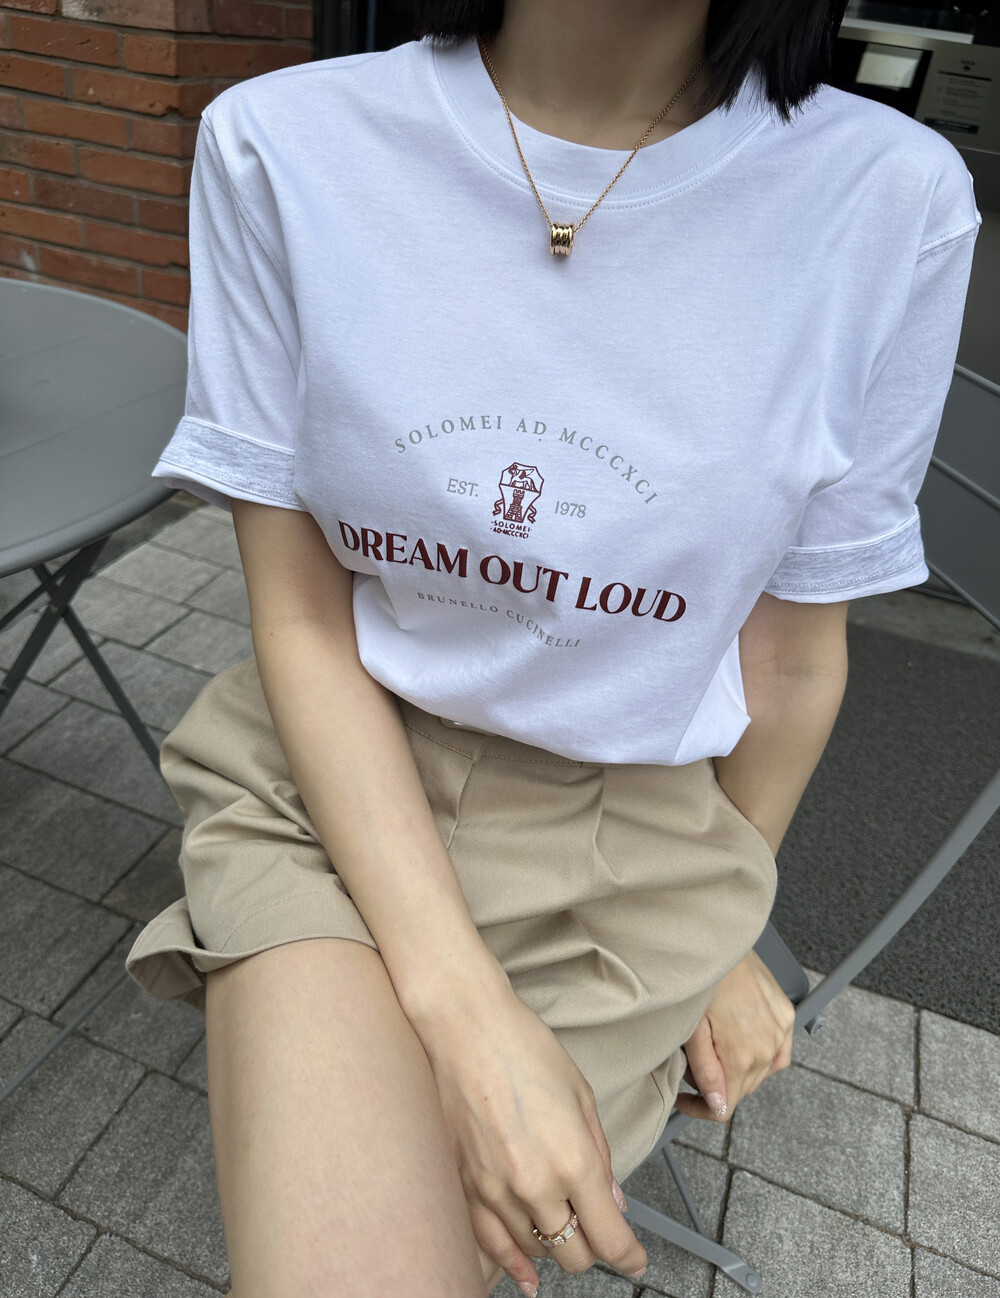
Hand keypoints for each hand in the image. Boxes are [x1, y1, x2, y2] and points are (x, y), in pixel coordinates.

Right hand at [416, 981, 644, 1293]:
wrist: (465, 1028)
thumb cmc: (524, 1048)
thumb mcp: (581, 1094)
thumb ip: (600, 1154)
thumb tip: (613, 1200)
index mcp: (573, 1160)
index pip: (609, 1238)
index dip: (629, 1257)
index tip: (636, 1259)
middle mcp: (535, 1185)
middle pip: (574, 1254)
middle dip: (594, 1249)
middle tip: (600, 1232)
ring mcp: (495, 1190)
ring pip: (535, 1251)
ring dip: (556, 1246)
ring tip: (565, 1230)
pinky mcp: (465, 1185)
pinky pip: (491, 1243)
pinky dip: (512, 1264)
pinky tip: (526, 1275)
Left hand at [673, 949, 795, 1121]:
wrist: (719, 940)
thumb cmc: (700, 980)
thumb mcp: (691, 1029)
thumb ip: (706, 1072)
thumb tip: (719, 1106)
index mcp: (742, 1056)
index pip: (725, 1107)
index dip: (700, 1108)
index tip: (684, 1097)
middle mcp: (768, 1048)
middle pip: (741, 1090)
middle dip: (715, 1085)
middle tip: (691, 1063)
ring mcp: (781, 1031)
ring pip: (760, 1073)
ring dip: (737, 1070)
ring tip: (713, 1048)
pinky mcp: (787, 1016)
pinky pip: (780, 1055)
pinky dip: (763, 1058)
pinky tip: (745, 1047)